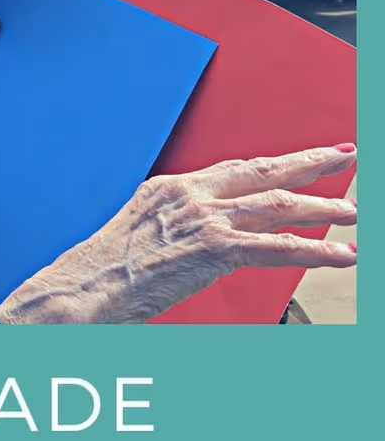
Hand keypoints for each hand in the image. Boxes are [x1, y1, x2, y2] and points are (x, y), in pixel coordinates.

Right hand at [0, 147, 357, 324]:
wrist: (88, 284)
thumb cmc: (107, 270)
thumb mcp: (141, 233)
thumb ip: (176, 228)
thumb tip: (197, 240)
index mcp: (171, 188)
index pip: (235, 169)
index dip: (273, 163)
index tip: (301, 158)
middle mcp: (190, 194)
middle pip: (261, 171)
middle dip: (308, 163)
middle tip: (344, 155)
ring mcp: (203, 218)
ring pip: (277, 205)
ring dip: (322, 207)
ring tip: (353, 211)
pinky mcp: (214, 248)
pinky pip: (277, 247)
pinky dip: (316, 250)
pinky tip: (343, 254)